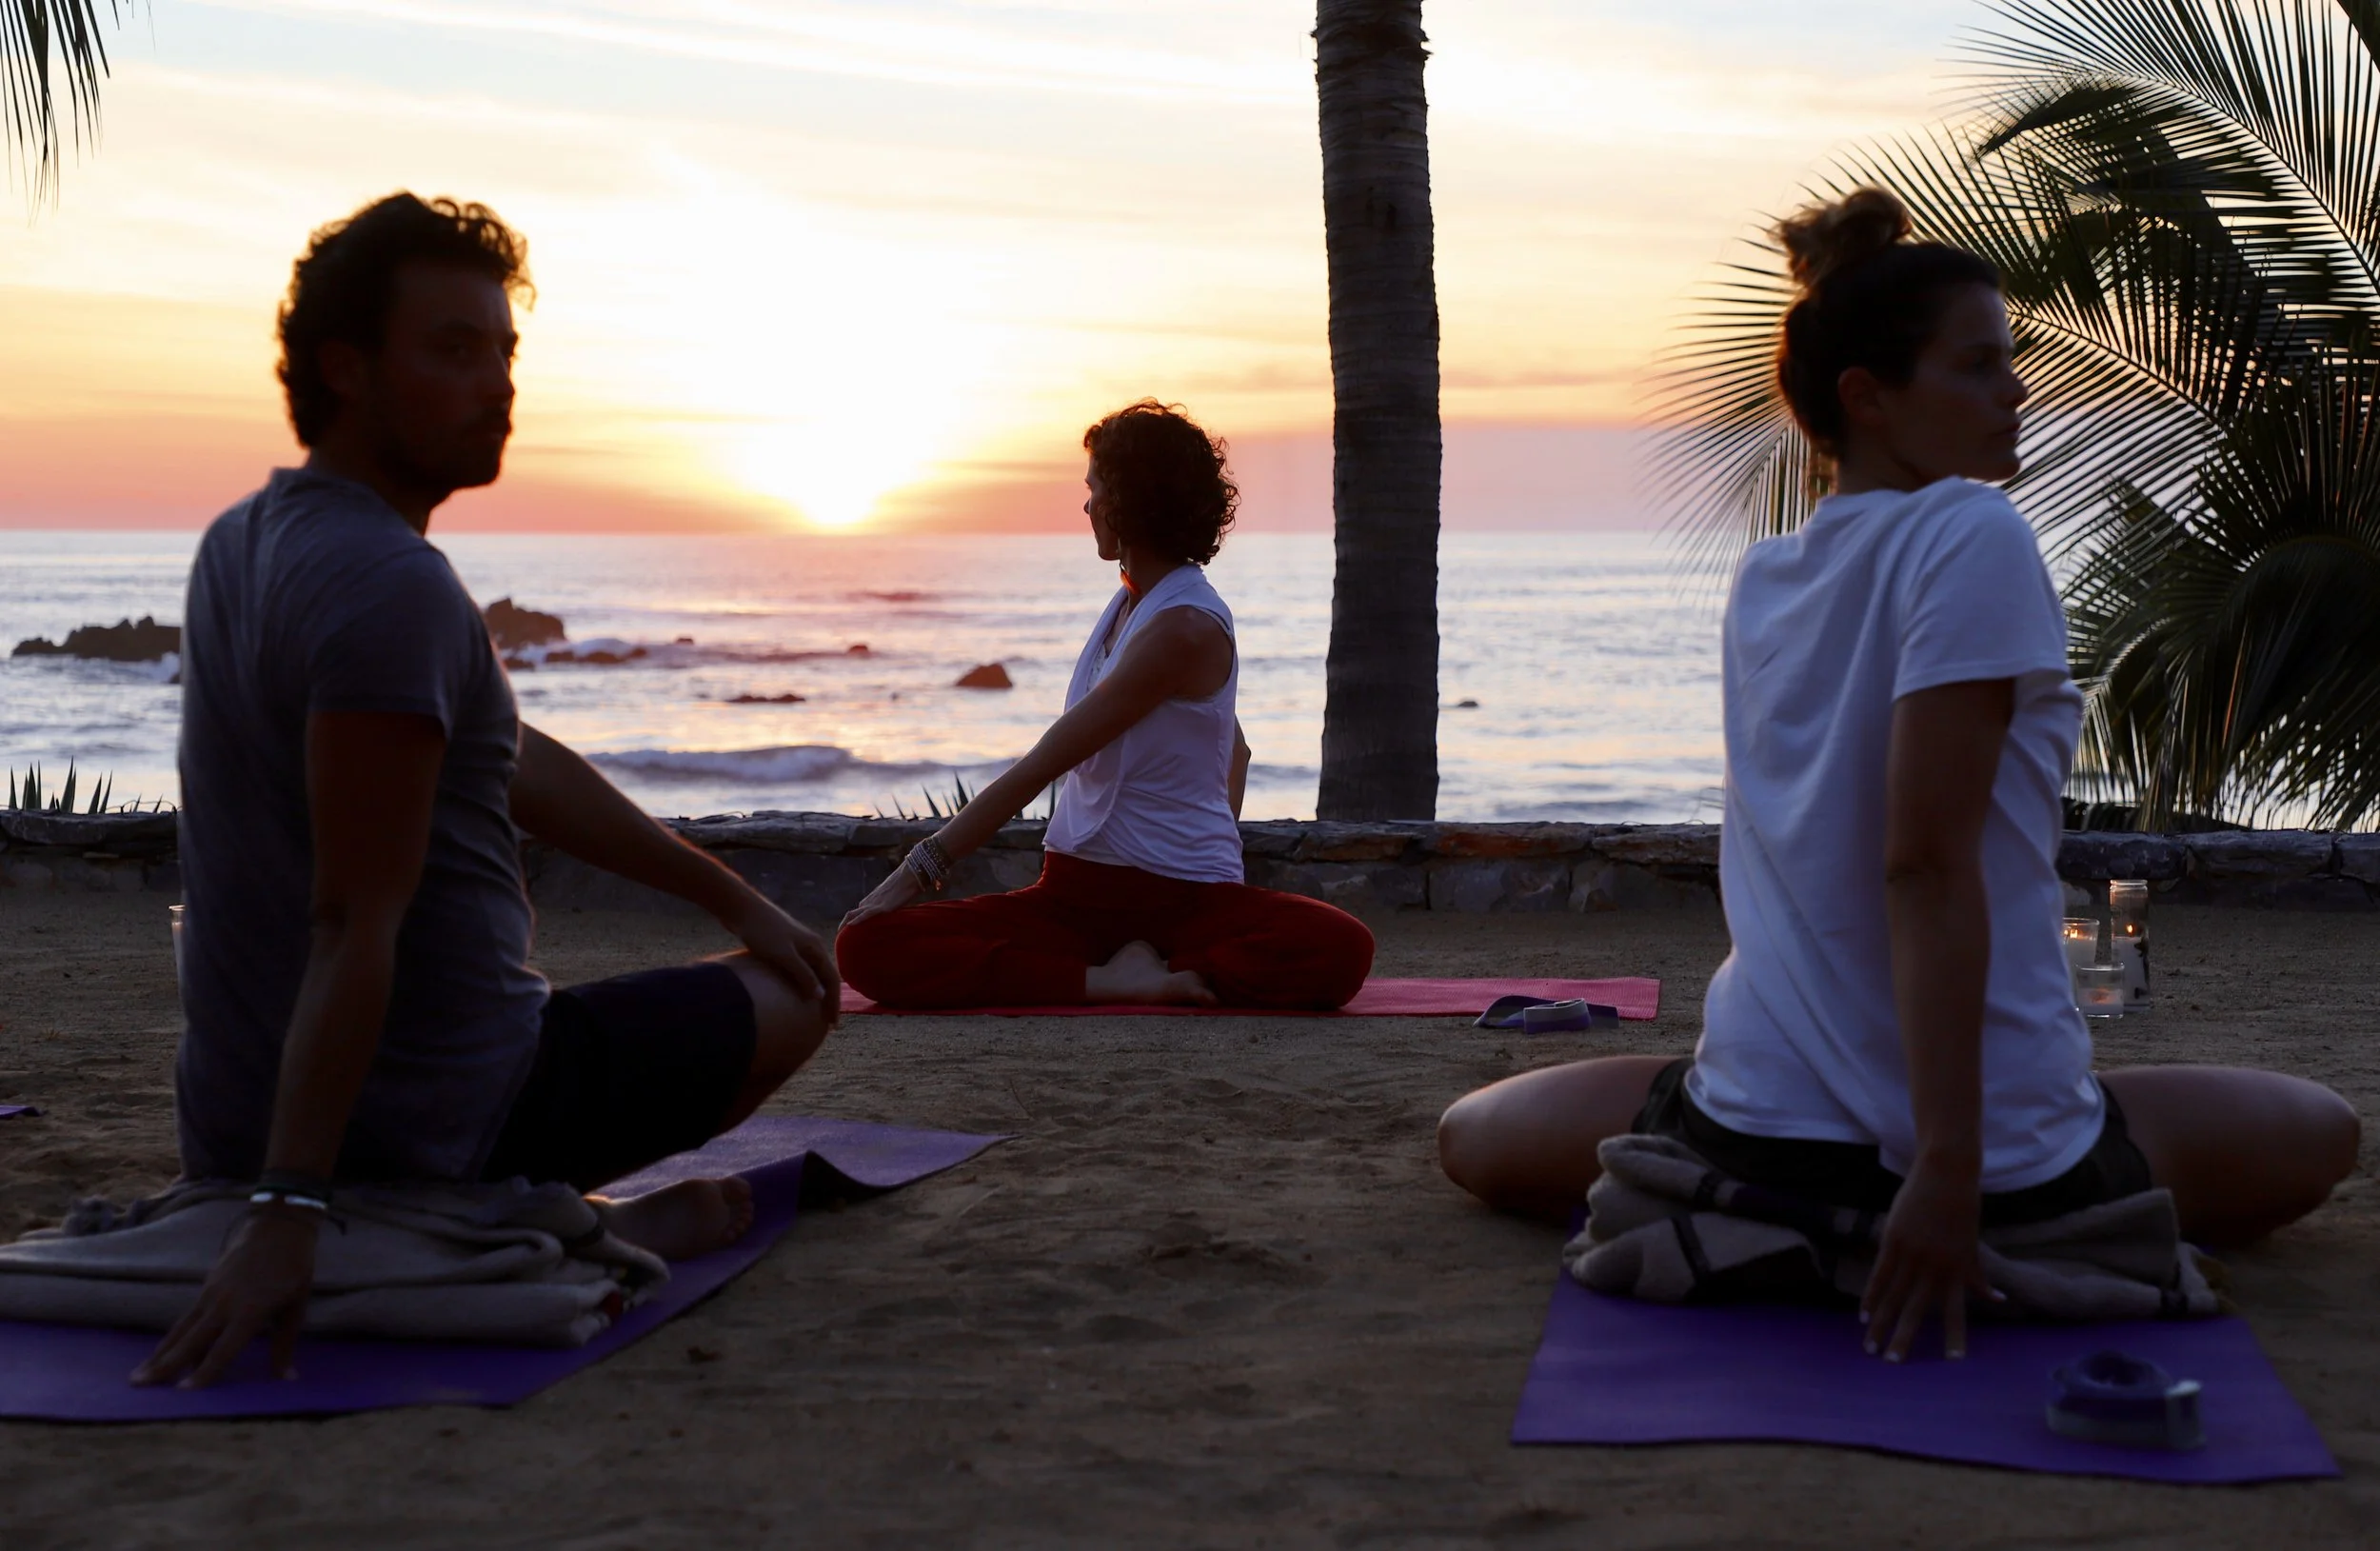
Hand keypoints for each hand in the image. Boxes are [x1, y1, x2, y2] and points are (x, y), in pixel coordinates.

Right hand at [133, 1205, 319, 1387]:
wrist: (278, 1228)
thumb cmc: (293, 1269)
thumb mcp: (296, 1306)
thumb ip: (285, 1344)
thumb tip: (288, 1379)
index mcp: (250, 1310)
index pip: (223, 1349)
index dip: (205, 1372)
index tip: (184, 1392)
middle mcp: (224, 1304)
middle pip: (190, 1340)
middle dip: (164, 1365)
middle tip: (137, 1386)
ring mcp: (211, 1294)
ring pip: (181, 1330)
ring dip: (159, 1353)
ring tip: (137, 1376)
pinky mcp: (205, 1287)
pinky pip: (186, 1318)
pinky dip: (172, 1338)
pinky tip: (161, 1353)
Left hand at [720, 895, 840, 1019]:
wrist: (741, 908)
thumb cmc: (762, 931)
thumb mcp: (783, 955)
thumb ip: (802, 975)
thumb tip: (820, 996)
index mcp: (815, 947)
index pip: (832, 980)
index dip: (834, 1003)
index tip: (832, 1024)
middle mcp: (810, 947)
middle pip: (825, 978)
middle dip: (828, 1000)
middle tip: (826, 1023)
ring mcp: (797, 946)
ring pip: (812, 974)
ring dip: (815, 993)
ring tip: (813, 1013)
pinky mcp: (783, 947)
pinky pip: (798, 971)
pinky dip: (802, 985)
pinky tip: (792, 995)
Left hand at [838, 864, 923, 931]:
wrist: (909, 877)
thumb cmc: (905, 885)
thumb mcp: (895, 896)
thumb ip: (890, 902)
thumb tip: (894, 907)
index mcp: (872, 899)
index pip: (858, 911)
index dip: (852, 920)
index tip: (848, 930)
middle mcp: (870, 901)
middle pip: (851, 913)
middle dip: (844, 924)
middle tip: (839, 935)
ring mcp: (874, 903)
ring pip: (854, 913)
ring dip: (845, 923)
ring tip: (839, 934)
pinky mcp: (881, 907)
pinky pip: (866, 914)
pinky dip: (857, 920)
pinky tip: (850, 925)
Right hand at [1861, 1156, 2002, 1360]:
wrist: (1947, 1176)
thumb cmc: (1962, 1210)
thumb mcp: (1972, 1246)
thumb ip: (1978, 1276)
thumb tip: (1998, 1300)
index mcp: (1958, 1271)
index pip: (1957, 1311)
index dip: (1956, 1336)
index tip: (1954, 1361)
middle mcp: (1935, 1267)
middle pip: (1916, 1310)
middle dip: (1903, 1338)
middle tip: (1891, 1363)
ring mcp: (1912, 1255)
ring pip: (1893, 1297)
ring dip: (1879, 1322)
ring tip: (1869, 1344)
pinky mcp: (1893, 1241)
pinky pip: (1879, 1275)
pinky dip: (1869, 1295)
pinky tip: (1861, 1313)